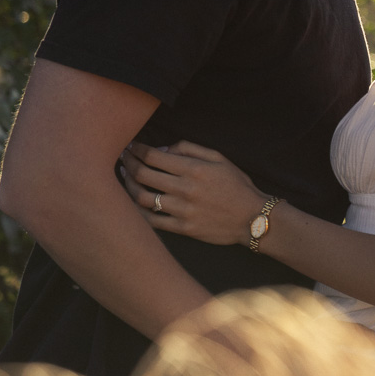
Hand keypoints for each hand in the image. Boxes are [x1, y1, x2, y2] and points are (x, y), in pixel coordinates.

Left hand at [120, 141, 266, 245]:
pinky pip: (152, 221)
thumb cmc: (236, 185)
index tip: (130, 147)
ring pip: (143, 198)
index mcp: (193, 169)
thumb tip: (163, 149)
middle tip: (122, 159)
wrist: (252, 218)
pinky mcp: (183, 228)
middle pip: (143, 175)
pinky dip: (138, 211)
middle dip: (128, 164)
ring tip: (125, 178)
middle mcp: (185, 189)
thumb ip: (189, 149)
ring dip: (129, 186)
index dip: (137, 150)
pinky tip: (133, 203)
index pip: (153, 156)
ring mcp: (182, 211)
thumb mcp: (218, 158)